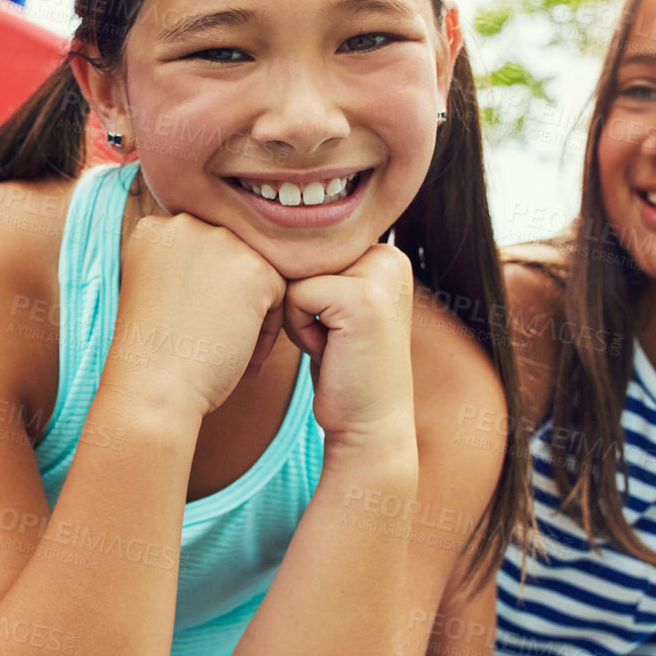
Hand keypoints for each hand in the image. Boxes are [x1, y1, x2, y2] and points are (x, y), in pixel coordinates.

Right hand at [106, 213, 286, 420]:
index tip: (192, 325)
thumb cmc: (152, 355)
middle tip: (214, 340)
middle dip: (229, 297)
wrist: (152, 389)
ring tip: (229, 350)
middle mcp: (186, 224)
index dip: (204, 290)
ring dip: (250, 310)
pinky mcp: (254, 269)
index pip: (202, 248)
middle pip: (231, 255)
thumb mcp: (155, 292)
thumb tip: (225, 271)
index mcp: (155, 229)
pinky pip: (280, 293)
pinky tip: (243, 356)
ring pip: (257, 272)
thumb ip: (184, 267)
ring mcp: (221, 242)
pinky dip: (267, 329)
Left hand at [280, 242, 415, 447]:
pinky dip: (299, 330)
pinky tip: (330, 352)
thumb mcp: (334, 306)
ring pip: (294, 275)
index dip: (303, 291)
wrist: (369, 426)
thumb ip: (320, 267)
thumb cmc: (340, 368)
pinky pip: (295, 296)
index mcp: (384, 251)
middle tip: (331, 339)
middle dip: (299, 302)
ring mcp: (379, 274)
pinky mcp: (361, 297)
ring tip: (331, 343)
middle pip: (299, 257)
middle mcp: (388, 255)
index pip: (307, 248)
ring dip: (298, 316)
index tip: (331, 327)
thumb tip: (266, 230)